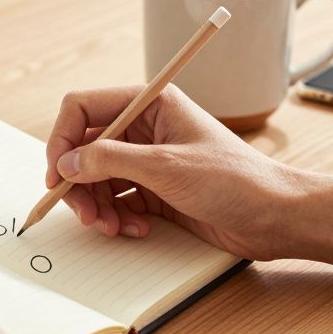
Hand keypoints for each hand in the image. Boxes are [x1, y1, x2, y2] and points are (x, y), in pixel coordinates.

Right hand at [45, 85, 301, 259]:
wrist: (275, 217)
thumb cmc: (235, 180)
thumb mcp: (166, 166)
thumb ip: (110, 161)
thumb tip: (67, 163)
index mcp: (150, 103)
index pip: (83, 108)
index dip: (62, 140)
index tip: (57, 175)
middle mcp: (144, 128)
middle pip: (84, 148)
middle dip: (79, 184)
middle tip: (84, 215)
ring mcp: (148, 160)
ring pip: (97, 179)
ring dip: (96, 207)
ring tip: (111, 228)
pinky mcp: (155, 190)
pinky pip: (116, 201)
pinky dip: (117, 218)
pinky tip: (136, 230)